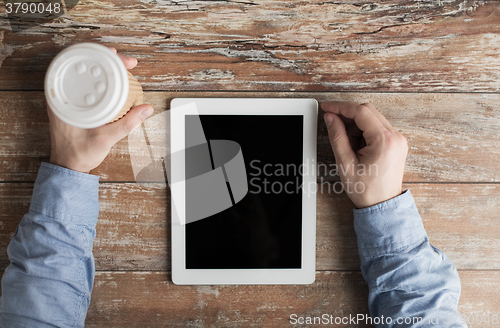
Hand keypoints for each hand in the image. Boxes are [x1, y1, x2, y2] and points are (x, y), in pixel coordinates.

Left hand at [48, 48, 153, 173]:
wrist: (68, 166)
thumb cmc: (79, 154)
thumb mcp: (105, 139)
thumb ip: (127, 124)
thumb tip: (146, 109)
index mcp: (63, 99)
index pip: (81, 66)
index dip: (102, 57)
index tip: (119, 58)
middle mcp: (62, 95)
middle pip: (85, 66)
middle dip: (108, 60)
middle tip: (128, 63)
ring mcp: (67, 99)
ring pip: (87, 74)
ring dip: (105, 69)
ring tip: (123, 67)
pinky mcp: (73, 104)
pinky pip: (87, 85)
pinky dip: (101, 80)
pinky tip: (112, 80)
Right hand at [322, 102, 407, 207]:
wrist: (382, 205)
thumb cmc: (366, 190)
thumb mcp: (345, 163)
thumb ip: (337, 137)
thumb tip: (330, 118)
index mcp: (384, 141)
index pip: (361, 112)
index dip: (341, 107)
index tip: (327, 107)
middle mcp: (395, 137)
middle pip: (368, 111)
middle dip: (347, 115)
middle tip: (332, 122)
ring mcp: (398, 139)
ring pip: (372, 118)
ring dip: (355, 124)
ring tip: (348, 145)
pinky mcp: (396, 142)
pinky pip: (378, 127)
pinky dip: (363, 131)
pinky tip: (356, 145)